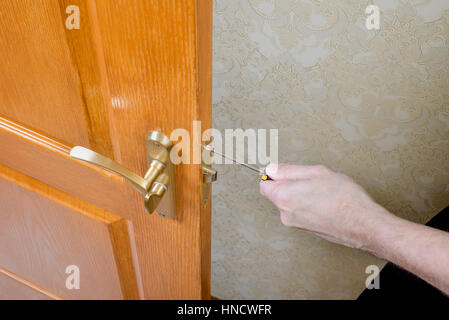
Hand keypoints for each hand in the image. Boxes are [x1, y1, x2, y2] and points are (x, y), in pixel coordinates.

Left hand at [260, 164, 394, 249]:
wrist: (363, 224)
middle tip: (311, 180)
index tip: (283, 172)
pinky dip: (309, 206)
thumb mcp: (316, 172)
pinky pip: (301, 213)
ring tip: (322, 192)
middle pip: (277, 194)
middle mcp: (285, 214)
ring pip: (290, 204)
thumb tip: (273, 169)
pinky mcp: (307, 230)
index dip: (273, 176)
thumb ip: (289, 170)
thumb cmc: (344, 199)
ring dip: (301, 196)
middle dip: (290, 185)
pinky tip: (326, 202)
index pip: (264, 185)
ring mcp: (296, 224)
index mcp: (284, 197)